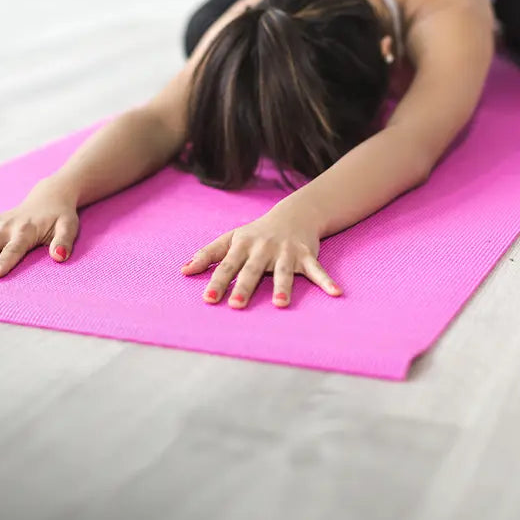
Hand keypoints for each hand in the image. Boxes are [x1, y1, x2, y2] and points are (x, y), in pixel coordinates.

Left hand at [181, 202, 342, 307]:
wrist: (293, 215)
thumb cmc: (256, 233)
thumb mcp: (231, 239)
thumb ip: (208, 255)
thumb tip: (183, 271)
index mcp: (242, 245)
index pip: (226, 265)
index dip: (217, 281)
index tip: (208, 299)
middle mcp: (263, 248)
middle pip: (252, 270)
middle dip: (244, 287)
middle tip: (236, 305)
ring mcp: (286, 252)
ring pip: (283, 272)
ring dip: (283, 288)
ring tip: (281, 305)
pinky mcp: (306, 255)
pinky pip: (317, 270)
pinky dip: (327, 281)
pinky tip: (336, 293)